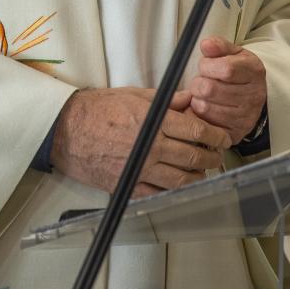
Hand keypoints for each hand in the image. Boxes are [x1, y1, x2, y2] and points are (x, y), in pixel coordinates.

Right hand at [49, 87, 231, 196]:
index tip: (223, 137)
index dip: (215, 135)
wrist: (67, 130)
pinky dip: (172, 191)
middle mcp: (151, 147)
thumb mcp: (134, 95)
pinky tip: (178, 185)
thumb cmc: (98, 109)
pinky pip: (158, 193)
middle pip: (193, 157)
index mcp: (154, 122)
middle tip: (216, 156)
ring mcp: (140, 169)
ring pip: (180, 180)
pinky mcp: (129, 184)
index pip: (196, 130)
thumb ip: (165, 101)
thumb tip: (189, 100)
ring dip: (197, 177)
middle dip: (211, 158)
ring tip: (201, 172)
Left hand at [187, 36, 266, 142]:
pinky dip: (198, 115)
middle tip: (202, 82)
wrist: (251, 96)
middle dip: (198, 83)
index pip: (225, 69)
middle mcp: (254, 96)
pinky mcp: (235, 133)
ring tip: (204, 95)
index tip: (205, 65)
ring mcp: (246, 117)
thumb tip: (206, 45)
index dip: (207, 66)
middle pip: (210, 89)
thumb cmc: (238, 72)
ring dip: (197, 99)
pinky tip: (205, 108)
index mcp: (255, 72)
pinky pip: (206, 125)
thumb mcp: (232, 54)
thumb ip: (219, 46)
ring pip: (205, 107)